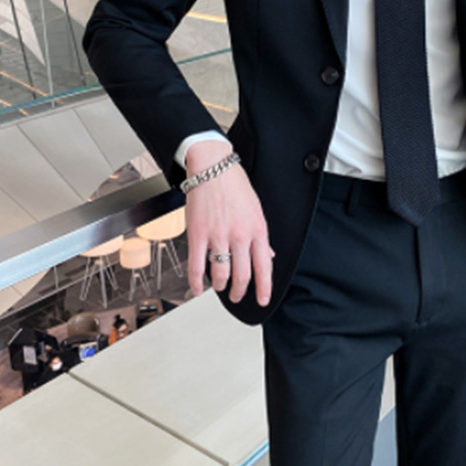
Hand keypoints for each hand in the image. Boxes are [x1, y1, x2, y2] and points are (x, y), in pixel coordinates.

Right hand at [184, 139, 274, 305]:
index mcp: (258, 229)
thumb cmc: (234, 184)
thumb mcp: (256, 208)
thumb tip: (268, 255)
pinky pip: (197, 266)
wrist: (212, 166)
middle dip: (240, 291)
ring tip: (221, 288)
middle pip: (242, 275)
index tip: (263, 299)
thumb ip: (260, 235)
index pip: (265, 266)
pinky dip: (197, 282)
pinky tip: (198, 289)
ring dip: (221, 287)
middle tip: (238, 296)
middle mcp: (240, 235)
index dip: (264, 287)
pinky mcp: (198, 235)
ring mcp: (218, 236)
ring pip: (221, 274)